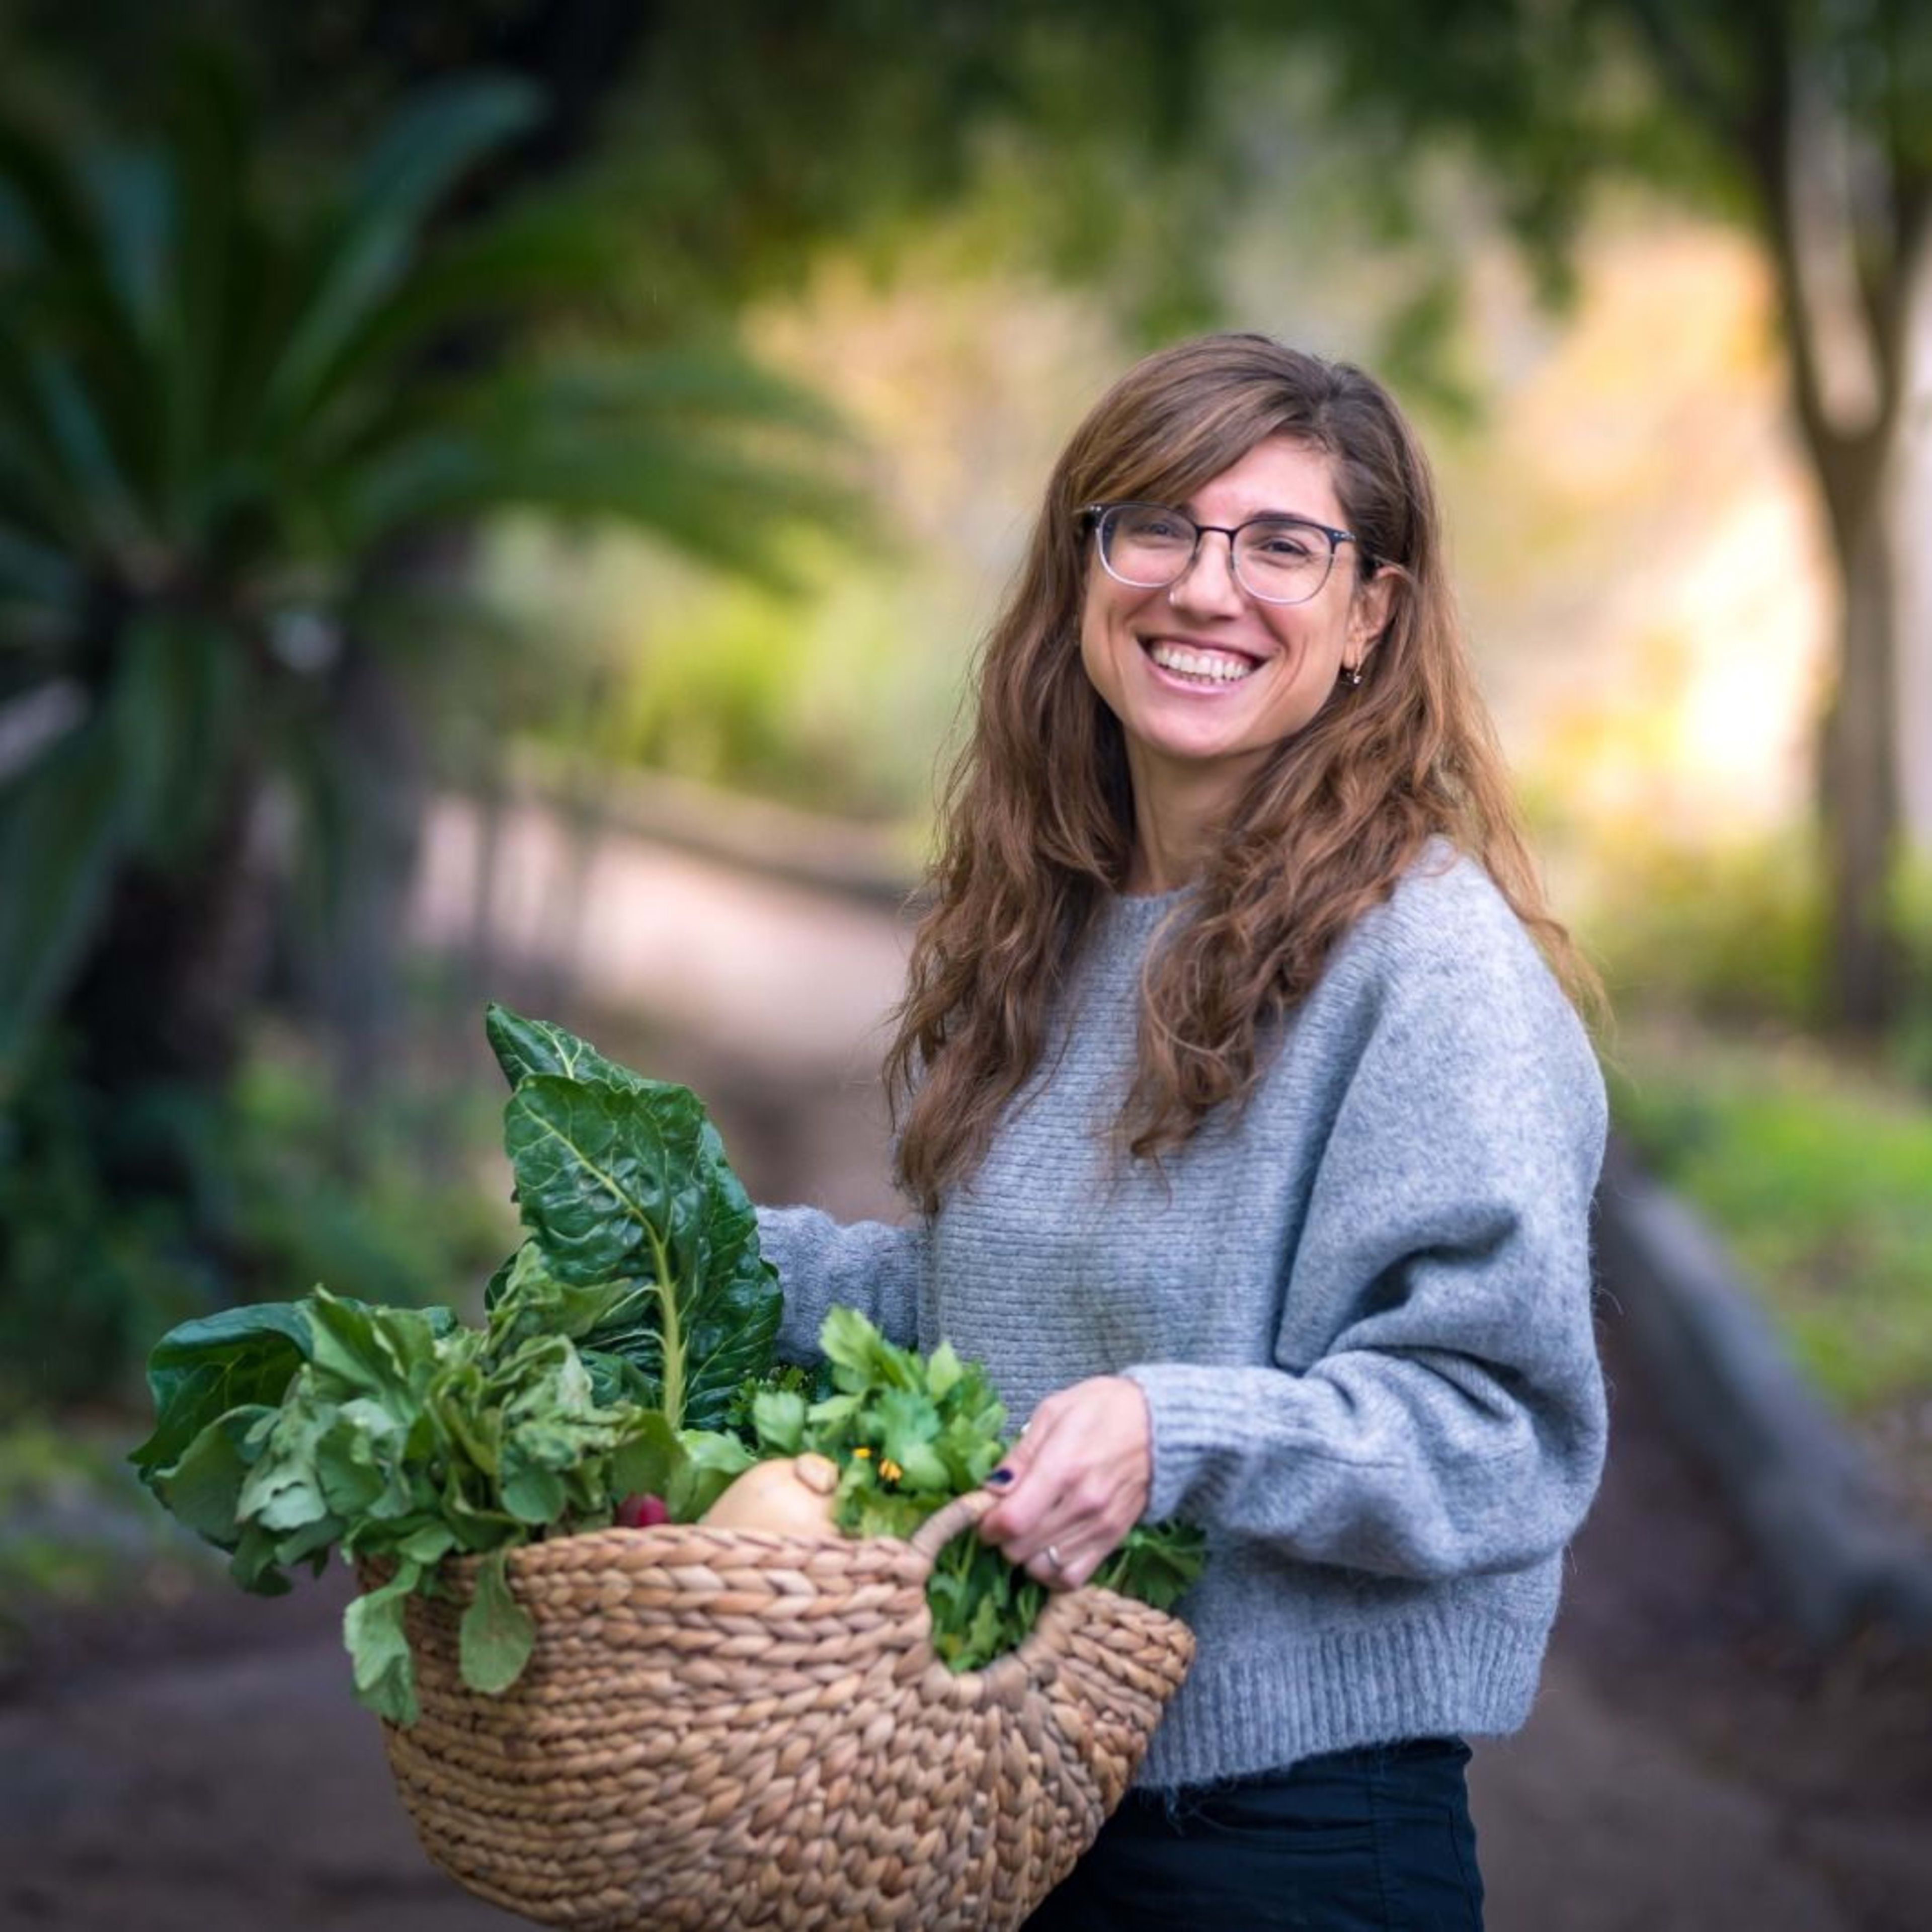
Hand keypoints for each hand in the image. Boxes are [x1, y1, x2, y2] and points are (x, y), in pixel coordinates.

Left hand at [977, 1376, 1150, 1589]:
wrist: (1161, 1423)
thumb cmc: (1103, 1409)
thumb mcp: (1054, 1412)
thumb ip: (1020, 1454)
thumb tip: (991, 1489)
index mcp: (1063, 1468)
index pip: (1011, 1521)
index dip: (986, 1524)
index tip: (983, 1512)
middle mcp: (1082, 1505)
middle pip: (1021, 1549)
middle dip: (1002, 1538)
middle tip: (1006, 1516)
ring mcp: (1100, 1527)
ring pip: (1043, 1569)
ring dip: (1025, 1555)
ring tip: (1028, 1531)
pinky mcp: (1114, 1540)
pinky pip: (1073, 1579)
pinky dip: (1053, 1572)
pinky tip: (1048, 1548)